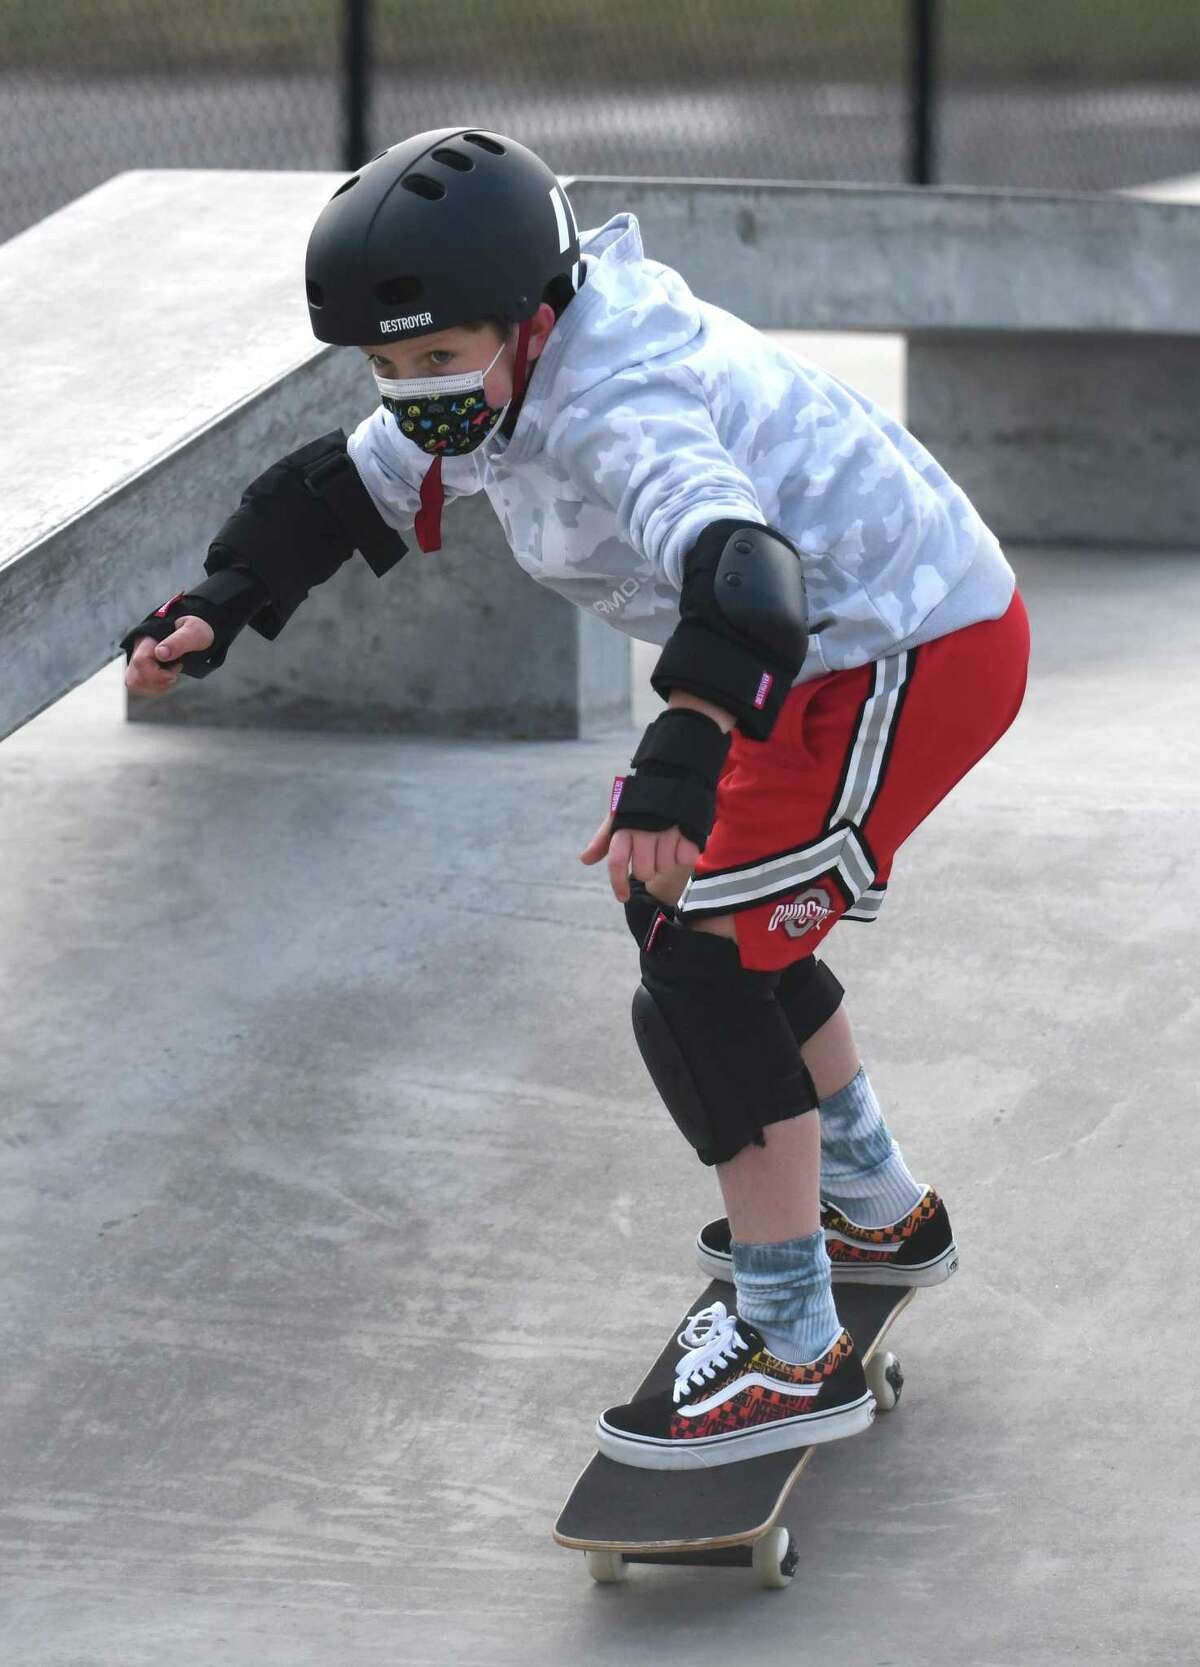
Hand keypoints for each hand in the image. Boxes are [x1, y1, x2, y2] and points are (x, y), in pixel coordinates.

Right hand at [124, 615, 214, 695]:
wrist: (194, 634)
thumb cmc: (194, 631)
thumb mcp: (193, 632)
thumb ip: (179, 641)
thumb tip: (160, 653)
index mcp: (148, 638)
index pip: (140, 661)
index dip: (159, 672)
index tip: (178, 665)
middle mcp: (136, 650)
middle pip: (134, 677)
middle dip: (159, 681)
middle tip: (175, 670)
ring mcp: (136, 661)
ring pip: (135, 684)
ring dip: (159, 685)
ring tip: (172, 672)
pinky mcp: (139, 671)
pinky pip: (141, 687)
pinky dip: (158, 687)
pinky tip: (168, 676)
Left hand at [580, 811, 699, 903]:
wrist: (674, 774)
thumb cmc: (642, 803)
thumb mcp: (619, 817)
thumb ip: (603, 840)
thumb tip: (584, 860)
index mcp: (625, 829)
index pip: (617, 863)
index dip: (618, 883)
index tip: (623, 897)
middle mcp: (644, 831)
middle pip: (644, 872)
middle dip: (648, 868)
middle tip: (653, 852)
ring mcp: (667, 832)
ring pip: (664, 867)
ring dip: (666, 861)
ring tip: (668, 840)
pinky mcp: (688, 831)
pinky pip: (685, 858)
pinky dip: (684, 854)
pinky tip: (681, 838)